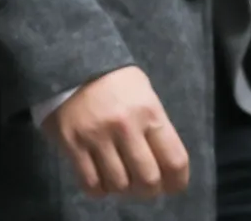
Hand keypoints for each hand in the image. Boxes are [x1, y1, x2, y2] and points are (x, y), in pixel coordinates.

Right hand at [44, 66, 190, 198]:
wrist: (72, 60)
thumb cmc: (115, 79)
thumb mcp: (144, 93)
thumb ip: (155, 126)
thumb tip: (163, 164)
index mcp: (149, 112)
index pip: (175, 160)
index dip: (177, 182)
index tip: (172, 186)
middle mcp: (126, 126)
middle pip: (148, 179)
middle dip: (149, 190)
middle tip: (144, 186)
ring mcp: (98, 136)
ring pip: (119, 184)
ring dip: (122, 188)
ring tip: (121, 178)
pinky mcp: (73, 144)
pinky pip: (91, 183)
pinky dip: (99, 189)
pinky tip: (101, 179)